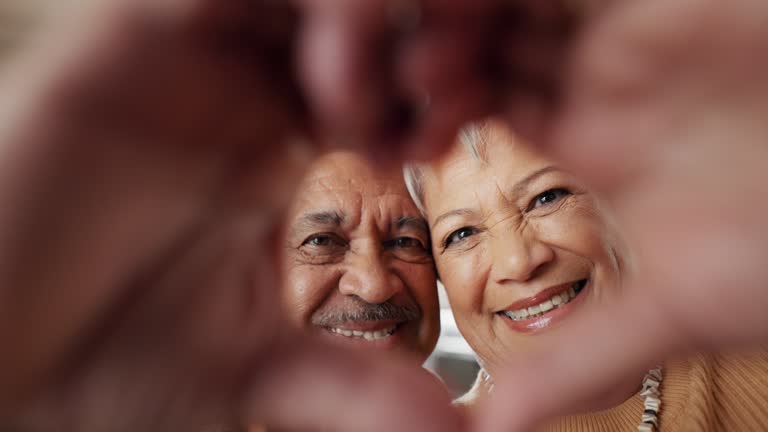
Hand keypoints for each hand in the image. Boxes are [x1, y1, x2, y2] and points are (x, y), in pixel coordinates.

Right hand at [0, 1, 460, 430]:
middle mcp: (251, 86)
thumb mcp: (261, 372)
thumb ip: (353, 390)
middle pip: (368, 15)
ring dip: (374, 25)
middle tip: (445, 112)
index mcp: (290, 142)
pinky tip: (335, 95)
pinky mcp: (135, 35)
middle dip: (425, 44)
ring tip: (374, 116)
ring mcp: (198, 55)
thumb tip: (449, 430)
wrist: (0, 362)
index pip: (396, 73)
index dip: (446, 92)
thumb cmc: (115, 365)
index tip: (459, 145)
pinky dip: (314, 10)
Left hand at [298, 0, 767, 428]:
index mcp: (579, 174)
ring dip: (455, 30)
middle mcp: (587, 105)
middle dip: (419, 79)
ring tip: (422, 55)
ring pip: (502, 19)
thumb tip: (489, 430)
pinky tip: (461, 11)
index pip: (467, 153)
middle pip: (470, 72)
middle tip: (377, 92)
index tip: (372, 155)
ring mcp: (615, 43)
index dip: (414, 150)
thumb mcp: (681, 307)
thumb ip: (579, 360)